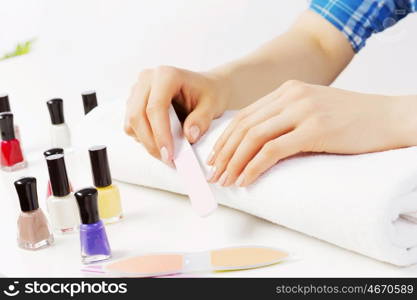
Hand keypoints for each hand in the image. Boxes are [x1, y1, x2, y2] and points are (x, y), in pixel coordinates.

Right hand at [125, 66, 228, 164]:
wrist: (205, 88)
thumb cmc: (208, 93)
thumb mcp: (212, 106)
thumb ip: (202, 120)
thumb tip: (189, 136)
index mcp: (166, 75)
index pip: (155, 107)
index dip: (160, 134)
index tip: (170, 154)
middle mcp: (147, 79)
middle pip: (138, 116)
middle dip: (151, 143)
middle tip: (168, 160)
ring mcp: (138, 90)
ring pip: (132, 122)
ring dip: (147, 142)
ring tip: (167, 152)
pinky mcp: (134, 102)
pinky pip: (131, 126)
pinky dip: (143, 138)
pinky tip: (160, 141)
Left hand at [206, 80, 416, 186]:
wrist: (389, 117)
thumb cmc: (352, 118)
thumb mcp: (313, 110)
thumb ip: (287, 119)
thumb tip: (259, 145)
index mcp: (287, 90)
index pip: (245, 115)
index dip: (226, 139)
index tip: (216, 158)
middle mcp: (291, 96)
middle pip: (244, 126)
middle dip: (224, 152)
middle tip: (214, 173)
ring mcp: (303, 111)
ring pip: (254, 137)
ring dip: (235, 162)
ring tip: (226, 181)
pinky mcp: (315, 129)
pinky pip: (272, 150)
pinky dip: (253, 166)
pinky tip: (245, 180)